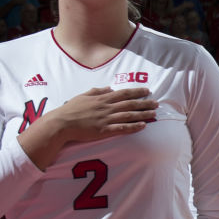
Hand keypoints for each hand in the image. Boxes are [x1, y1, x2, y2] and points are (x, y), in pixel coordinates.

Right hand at [39, 86, 155, 144]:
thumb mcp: (83, 96)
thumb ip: (97, 91)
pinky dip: (133, 127)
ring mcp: (106, 119)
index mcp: (102, 98)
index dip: (137, 92)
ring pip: (129, 115)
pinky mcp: (104, 130)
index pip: (123, 93)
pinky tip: (143, 126)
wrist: (62, 123)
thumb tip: (108, 88)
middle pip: (130, 104)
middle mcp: (106, 107)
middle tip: (157, 103)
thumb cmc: (71, 110)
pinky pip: (122, 128)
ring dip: (143, 114)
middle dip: (144, 103)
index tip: (147, 91)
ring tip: (154, 114)